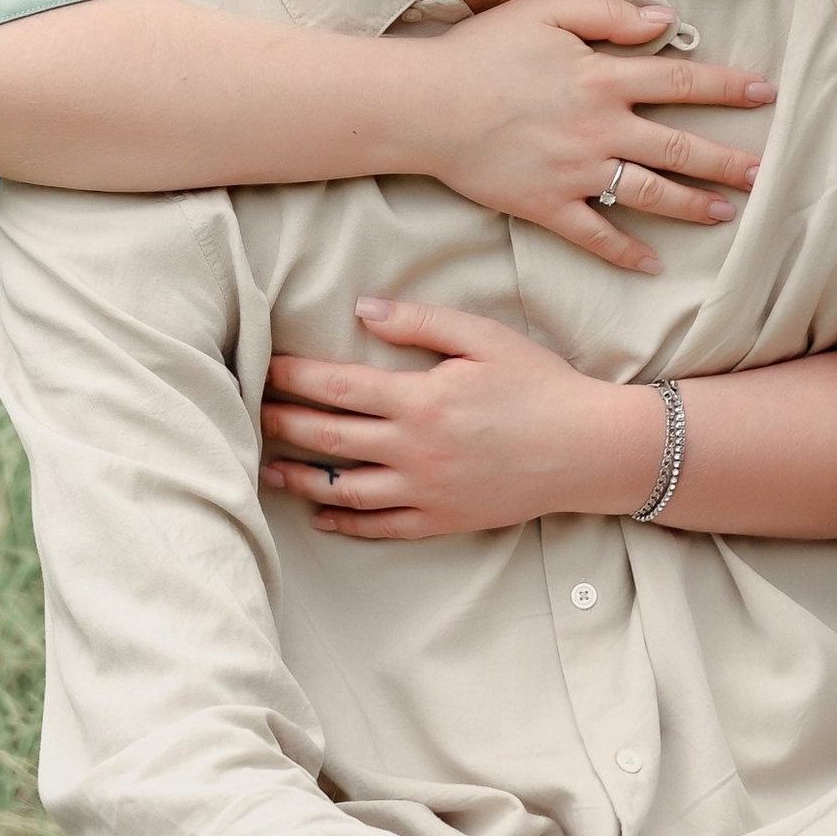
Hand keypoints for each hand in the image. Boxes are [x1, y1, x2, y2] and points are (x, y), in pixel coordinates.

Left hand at [261, 300, 663, 536]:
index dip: (294, 376)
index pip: (337, 386)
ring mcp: (425, 490)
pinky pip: (380, 527)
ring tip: (265, 468)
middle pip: (329, 437)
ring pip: (344, 488)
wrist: (587, 448)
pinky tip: (321, 515)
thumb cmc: (539, 385)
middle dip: (282, 423)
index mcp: (420, 398)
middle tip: (249, 413)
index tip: (265, 367)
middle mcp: (414, 449)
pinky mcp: (441, 520)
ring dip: (299, 478)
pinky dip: (344, 523)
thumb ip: (419, 322)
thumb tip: (362, 309)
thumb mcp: (483, 337)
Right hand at [407, 0, 773, 269]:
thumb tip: (665, 21)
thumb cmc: (481, 49)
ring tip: (726, 212)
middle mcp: (599, 129)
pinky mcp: (547, 205)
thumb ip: (608, 15)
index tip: (765, 94)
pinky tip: (651, 263)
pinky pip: (595, 235)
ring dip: (692, 205)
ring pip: (648, 194)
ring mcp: (576, 172)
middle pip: (677, 147)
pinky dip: (625, 252)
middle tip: (761, 171)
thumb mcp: (545, 11)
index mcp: (602, 78)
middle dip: (724, 161)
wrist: (425, 106)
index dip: (728, 88)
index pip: (682, 83)